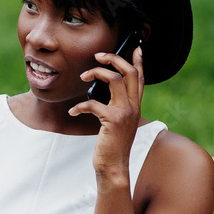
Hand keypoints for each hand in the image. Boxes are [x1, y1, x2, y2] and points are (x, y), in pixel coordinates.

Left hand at [69, 46, 143, 179]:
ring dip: (95, 73)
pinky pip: (93, 103)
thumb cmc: (112, 144)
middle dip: (113, 58)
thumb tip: (102, 88)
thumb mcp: (118, 122)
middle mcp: (133, 106)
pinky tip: (73, 111)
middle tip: (97, 56)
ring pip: (114, 79)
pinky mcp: (112, 121)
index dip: (138, 61)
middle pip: (129, 72)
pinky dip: (79, 106)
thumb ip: (116, 105)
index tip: (135, 47)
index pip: (140, 77)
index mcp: (135, 106)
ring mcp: (124, 113)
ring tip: (83, 77)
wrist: (114, 166)